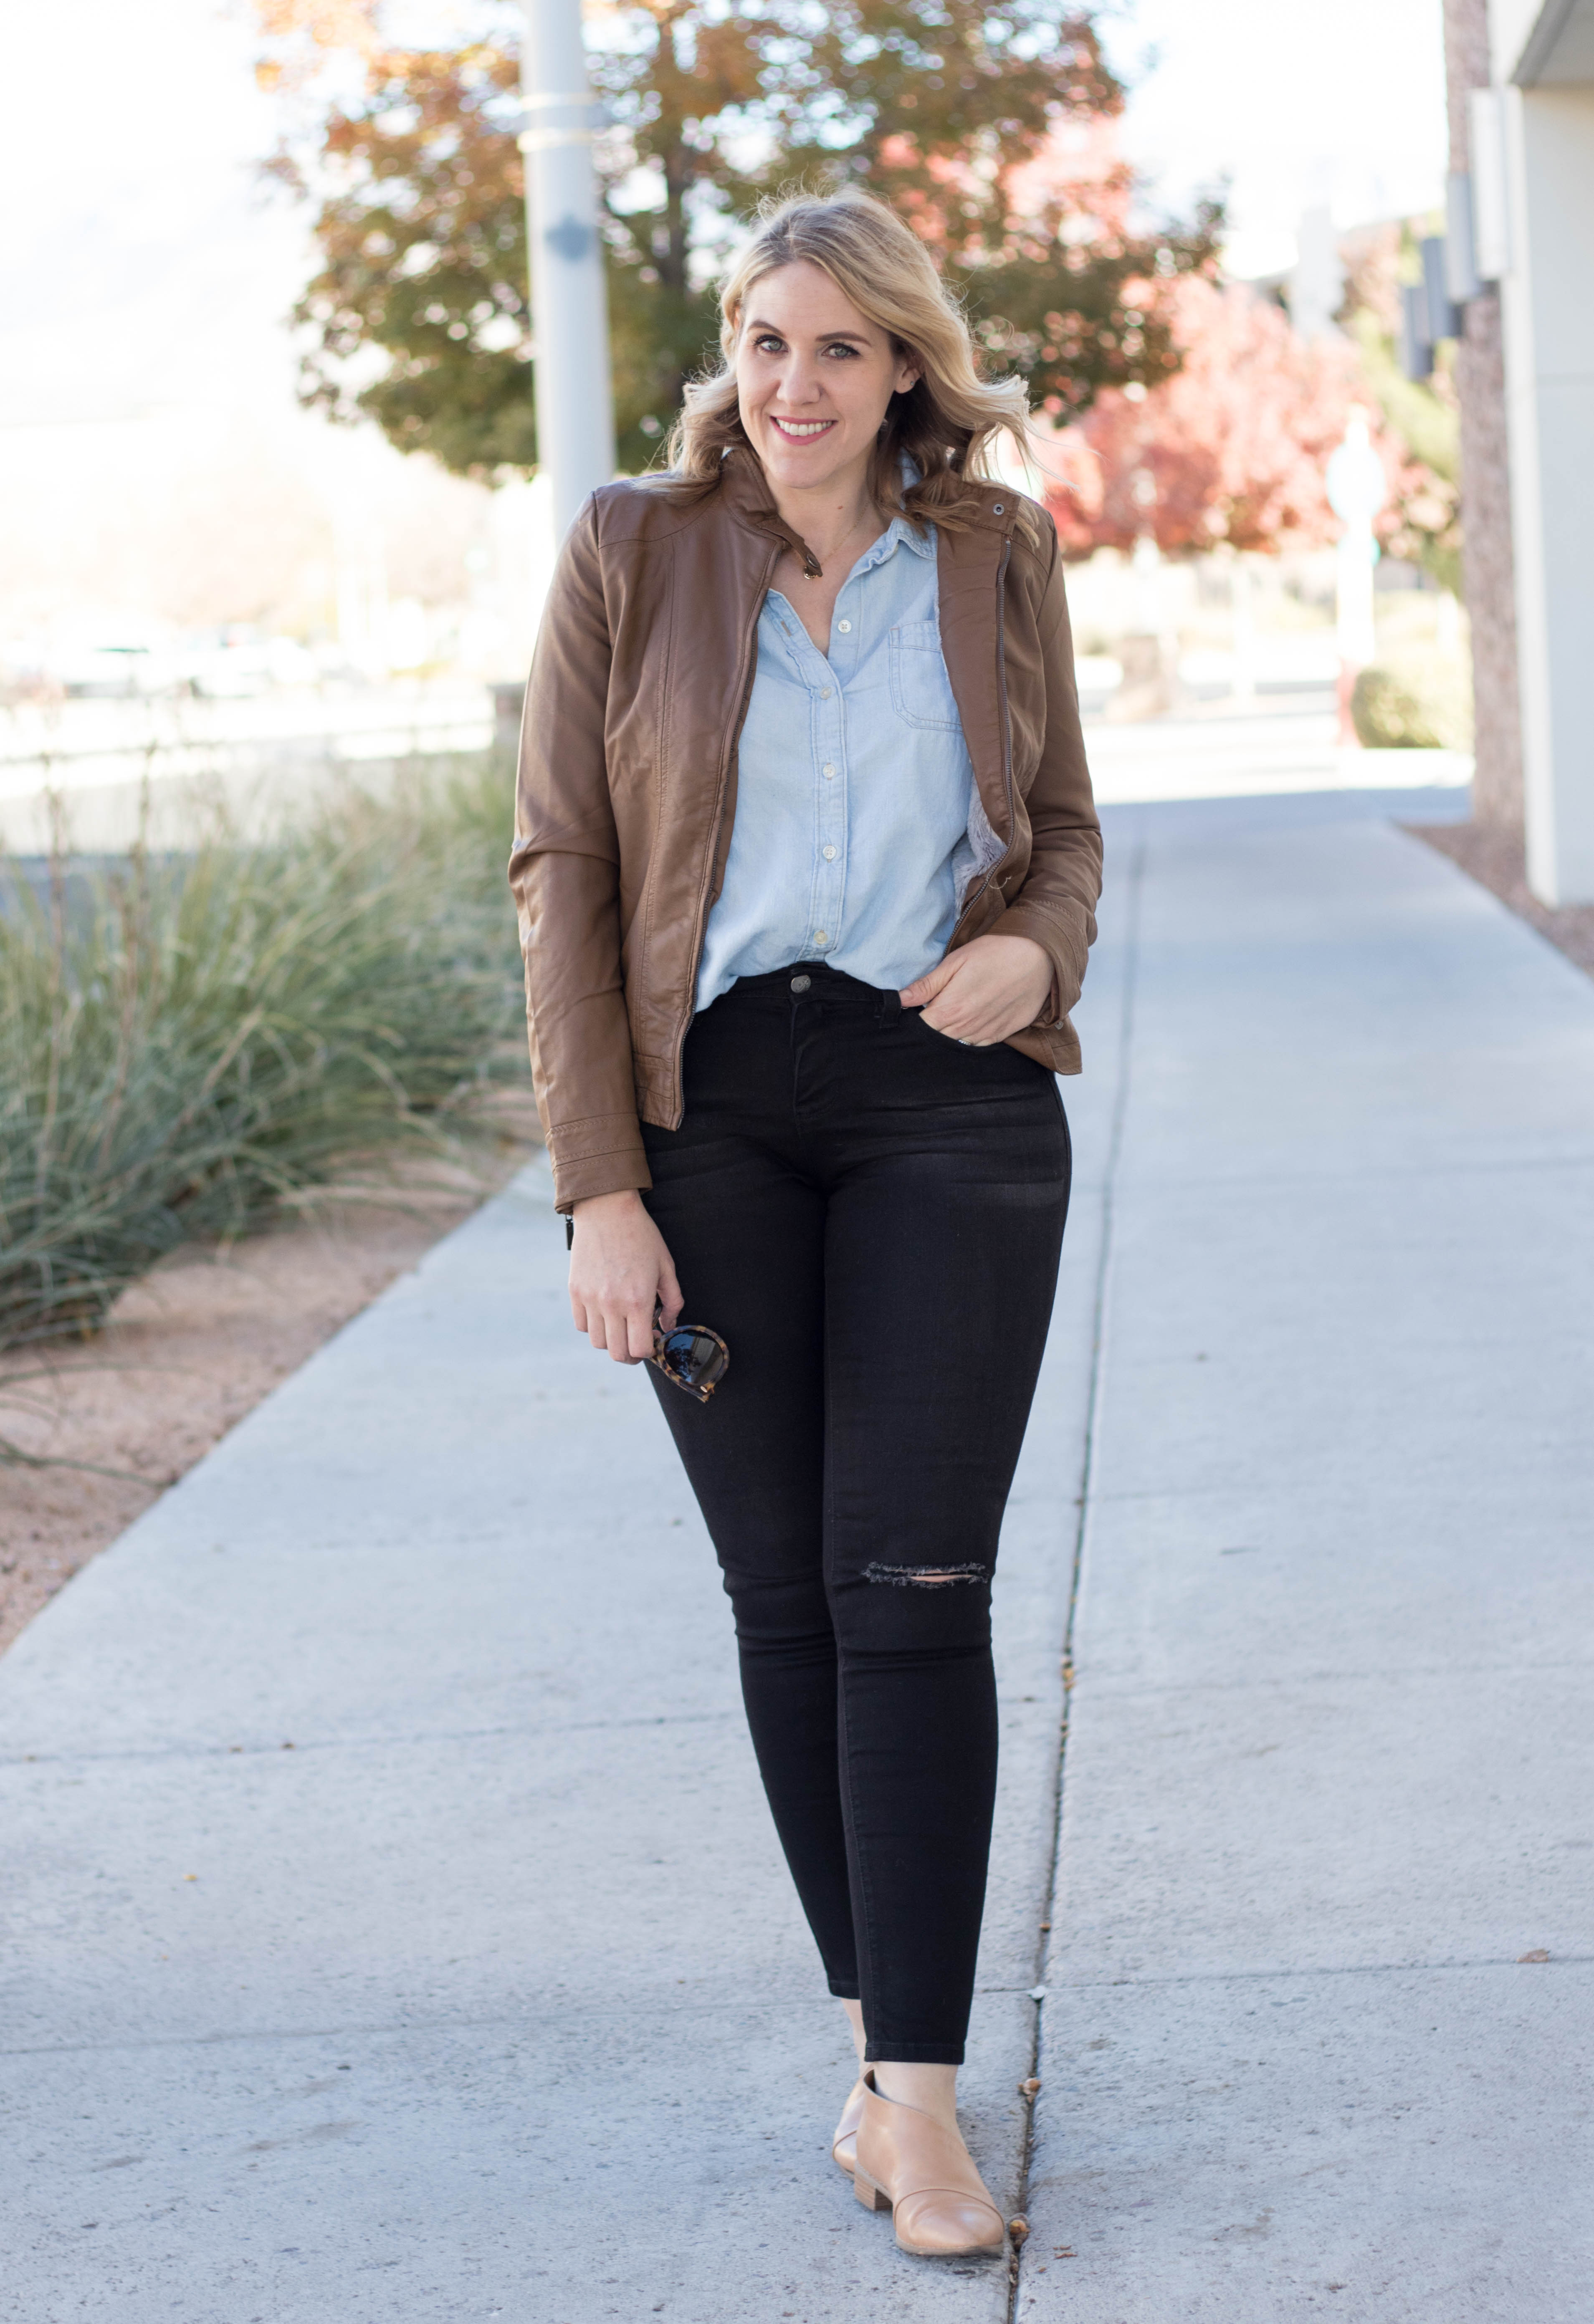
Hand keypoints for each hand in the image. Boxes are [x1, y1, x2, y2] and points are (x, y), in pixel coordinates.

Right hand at [568, 1190, 682, 1363]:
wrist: (607, 1210)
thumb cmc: (641, 1236)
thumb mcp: (666, 1266)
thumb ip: (672, 1301)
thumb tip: (667, 1327)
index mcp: (638, 1300)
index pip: (640, 1349)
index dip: (648, 1352)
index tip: (652, 1342)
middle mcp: (611, 1304)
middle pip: (616, 1352)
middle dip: (630, 1354)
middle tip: (637, 1343)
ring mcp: (590, 1299)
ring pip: (597, 1342)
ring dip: (611, 1340)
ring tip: (620, 1325)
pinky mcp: (575, 1291)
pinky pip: (581, 1324)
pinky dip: (593, 1325)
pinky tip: (605, 1312)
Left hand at [900, 933, 1053, 1045]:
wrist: (1039, 956)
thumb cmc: (995, 952)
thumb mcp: (955, 962)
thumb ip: (927, 985)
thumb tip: (900, 999)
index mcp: (950, 1009)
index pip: (921, 1029)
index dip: (914, 1022)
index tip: (914, 1012)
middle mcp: (967, 1027)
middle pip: (938, 1039)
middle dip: (931, 1030)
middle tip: (935, 1011)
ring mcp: (986, 1032)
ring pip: (958, 1044)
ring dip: (951, 1034)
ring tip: (956, 1014)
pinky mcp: (1003, 1033)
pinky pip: (979, 1044)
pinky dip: (971, 1037)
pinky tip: (973, 1021)